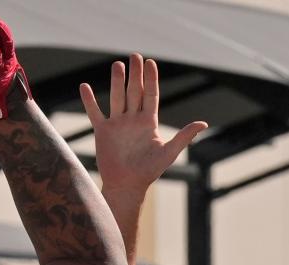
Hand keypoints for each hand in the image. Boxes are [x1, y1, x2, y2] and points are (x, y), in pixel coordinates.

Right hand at [80, 54, 206, 196]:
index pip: (151, 95)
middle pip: (134, 92)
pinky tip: (84, 86)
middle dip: (135, 74)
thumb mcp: (169, 152)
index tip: (150, 63)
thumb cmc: (149, 172)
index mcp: (149, 122)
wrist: (127, 185)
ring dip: (117, 81)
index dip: (151, 79)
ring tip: (117, 65)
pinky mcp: (103, 132)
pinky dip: (89, 100)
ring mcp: (117, 124)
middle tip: (135, 56)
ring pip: (117, 97)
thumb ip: (184, 136)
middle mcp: (133, 120)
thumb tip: (203, 123)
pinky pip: (95, 113)